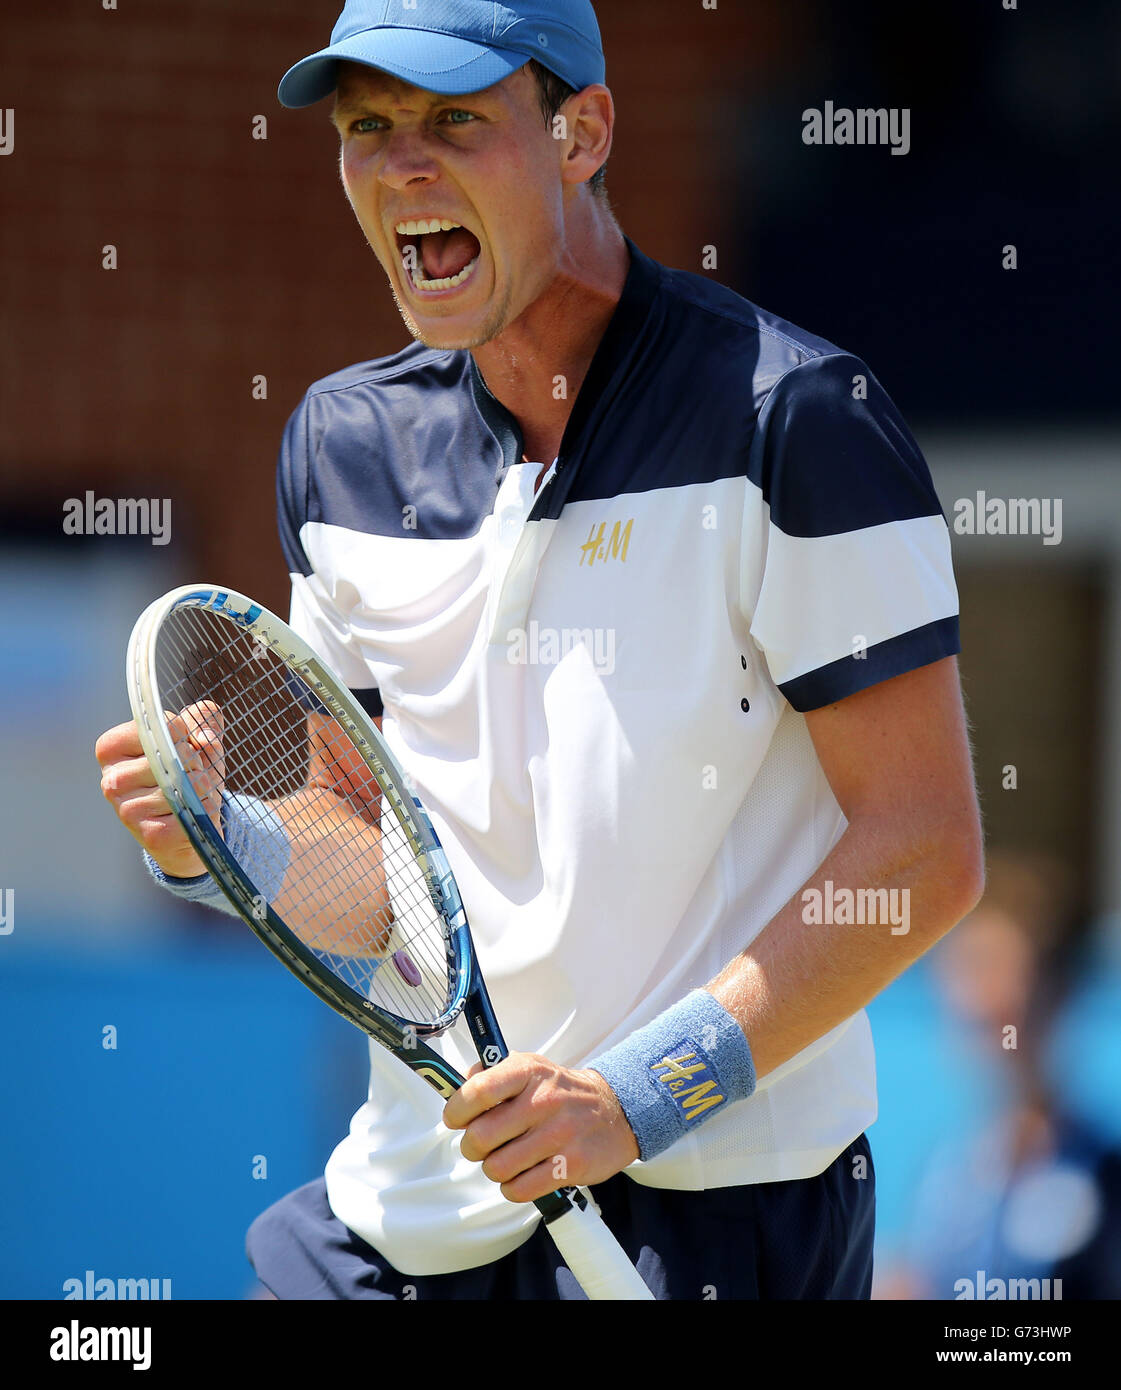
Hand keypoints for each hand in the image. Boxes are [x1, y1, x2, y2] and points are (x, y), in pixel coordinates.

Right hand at [95, 702, 224, 879]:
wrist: (186, 827)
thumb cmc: (186, 775)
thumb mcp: (194, 739)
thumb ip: (202, 717)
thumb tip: (204, 738)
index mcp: (111, 749)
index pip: (162, 725)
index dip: (185, 733)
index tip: (181, 745)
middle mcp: (111, 779)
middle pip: (175, 754)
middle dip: (197, 761)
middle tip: (191, 774)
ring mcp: (126, 810)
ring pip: (186, 783)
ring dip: (204, 786)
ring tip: (194, 793)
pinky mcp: (150, 834)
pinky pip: (193, 810)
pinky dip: (206, 808)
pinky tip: (194, 813)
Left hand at [442, 1052, 639, 1202]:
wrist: (615, 1110)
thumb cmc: (561, 1091)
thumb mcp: (529, 1067)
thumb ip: (490, 1074)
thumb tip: (458, 1087)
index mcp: (528, 1071)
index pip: (478, 1091)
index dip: (456, 1110)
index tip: (455, 1119)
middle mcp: (543, 1101)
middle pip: (480, 1137)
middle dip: (472, 1147)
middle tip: (482, 1145)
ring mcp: (559, 1134)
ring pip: (497, 1168)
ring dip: (494, 1168)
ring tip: (506, 1159)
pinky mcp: (571, 1165)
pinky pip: (519, 1189)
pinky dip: (512, 1187)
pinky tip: (522, 1174)